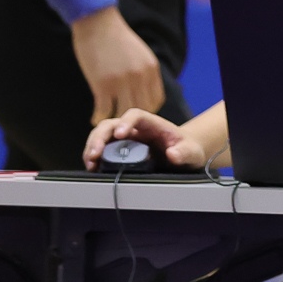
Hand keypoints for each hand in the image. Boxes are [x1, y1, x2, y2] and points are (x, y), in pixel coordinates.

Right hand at [70, 8, 163, 124]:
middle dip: (132, 119)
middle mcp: (140, 77)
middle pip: (142, 109)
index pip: (156, 100)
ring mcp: (122, 82)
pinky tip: (95, 118)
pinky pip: (104, 110)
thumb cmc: (115, 37)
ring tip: (108, 124)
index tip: (135, 114)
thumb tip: (143, 88)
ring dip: (116, 120)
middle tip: (121, 124)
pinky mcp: (103, 84)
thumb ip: (144, 71)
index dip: (146, 110)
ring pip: (123, 113)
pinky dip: (100, 117)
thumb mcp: (139, 53)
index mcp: (151, 69)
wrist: (97, 22)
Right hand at [83, 109, 208, 170]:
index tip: (120, 134)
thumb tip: (172, 154)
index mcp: (152, 124)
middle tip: (95, 153)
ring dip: (92, 146)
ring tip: (91, 161)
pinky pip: (101, 149)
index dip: (126, 122)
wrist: (184, 154)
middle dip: (100, 136)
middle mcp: (135, 128)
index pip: (135, 115)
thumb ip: (184, 152)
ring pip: (102, 135)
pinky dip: (93, 156)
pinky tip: (92, 166)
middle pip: (111, 124)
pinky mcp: (119, 150)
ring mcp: (125, 139)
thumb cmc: (187, 149)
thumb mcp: (192, 152)